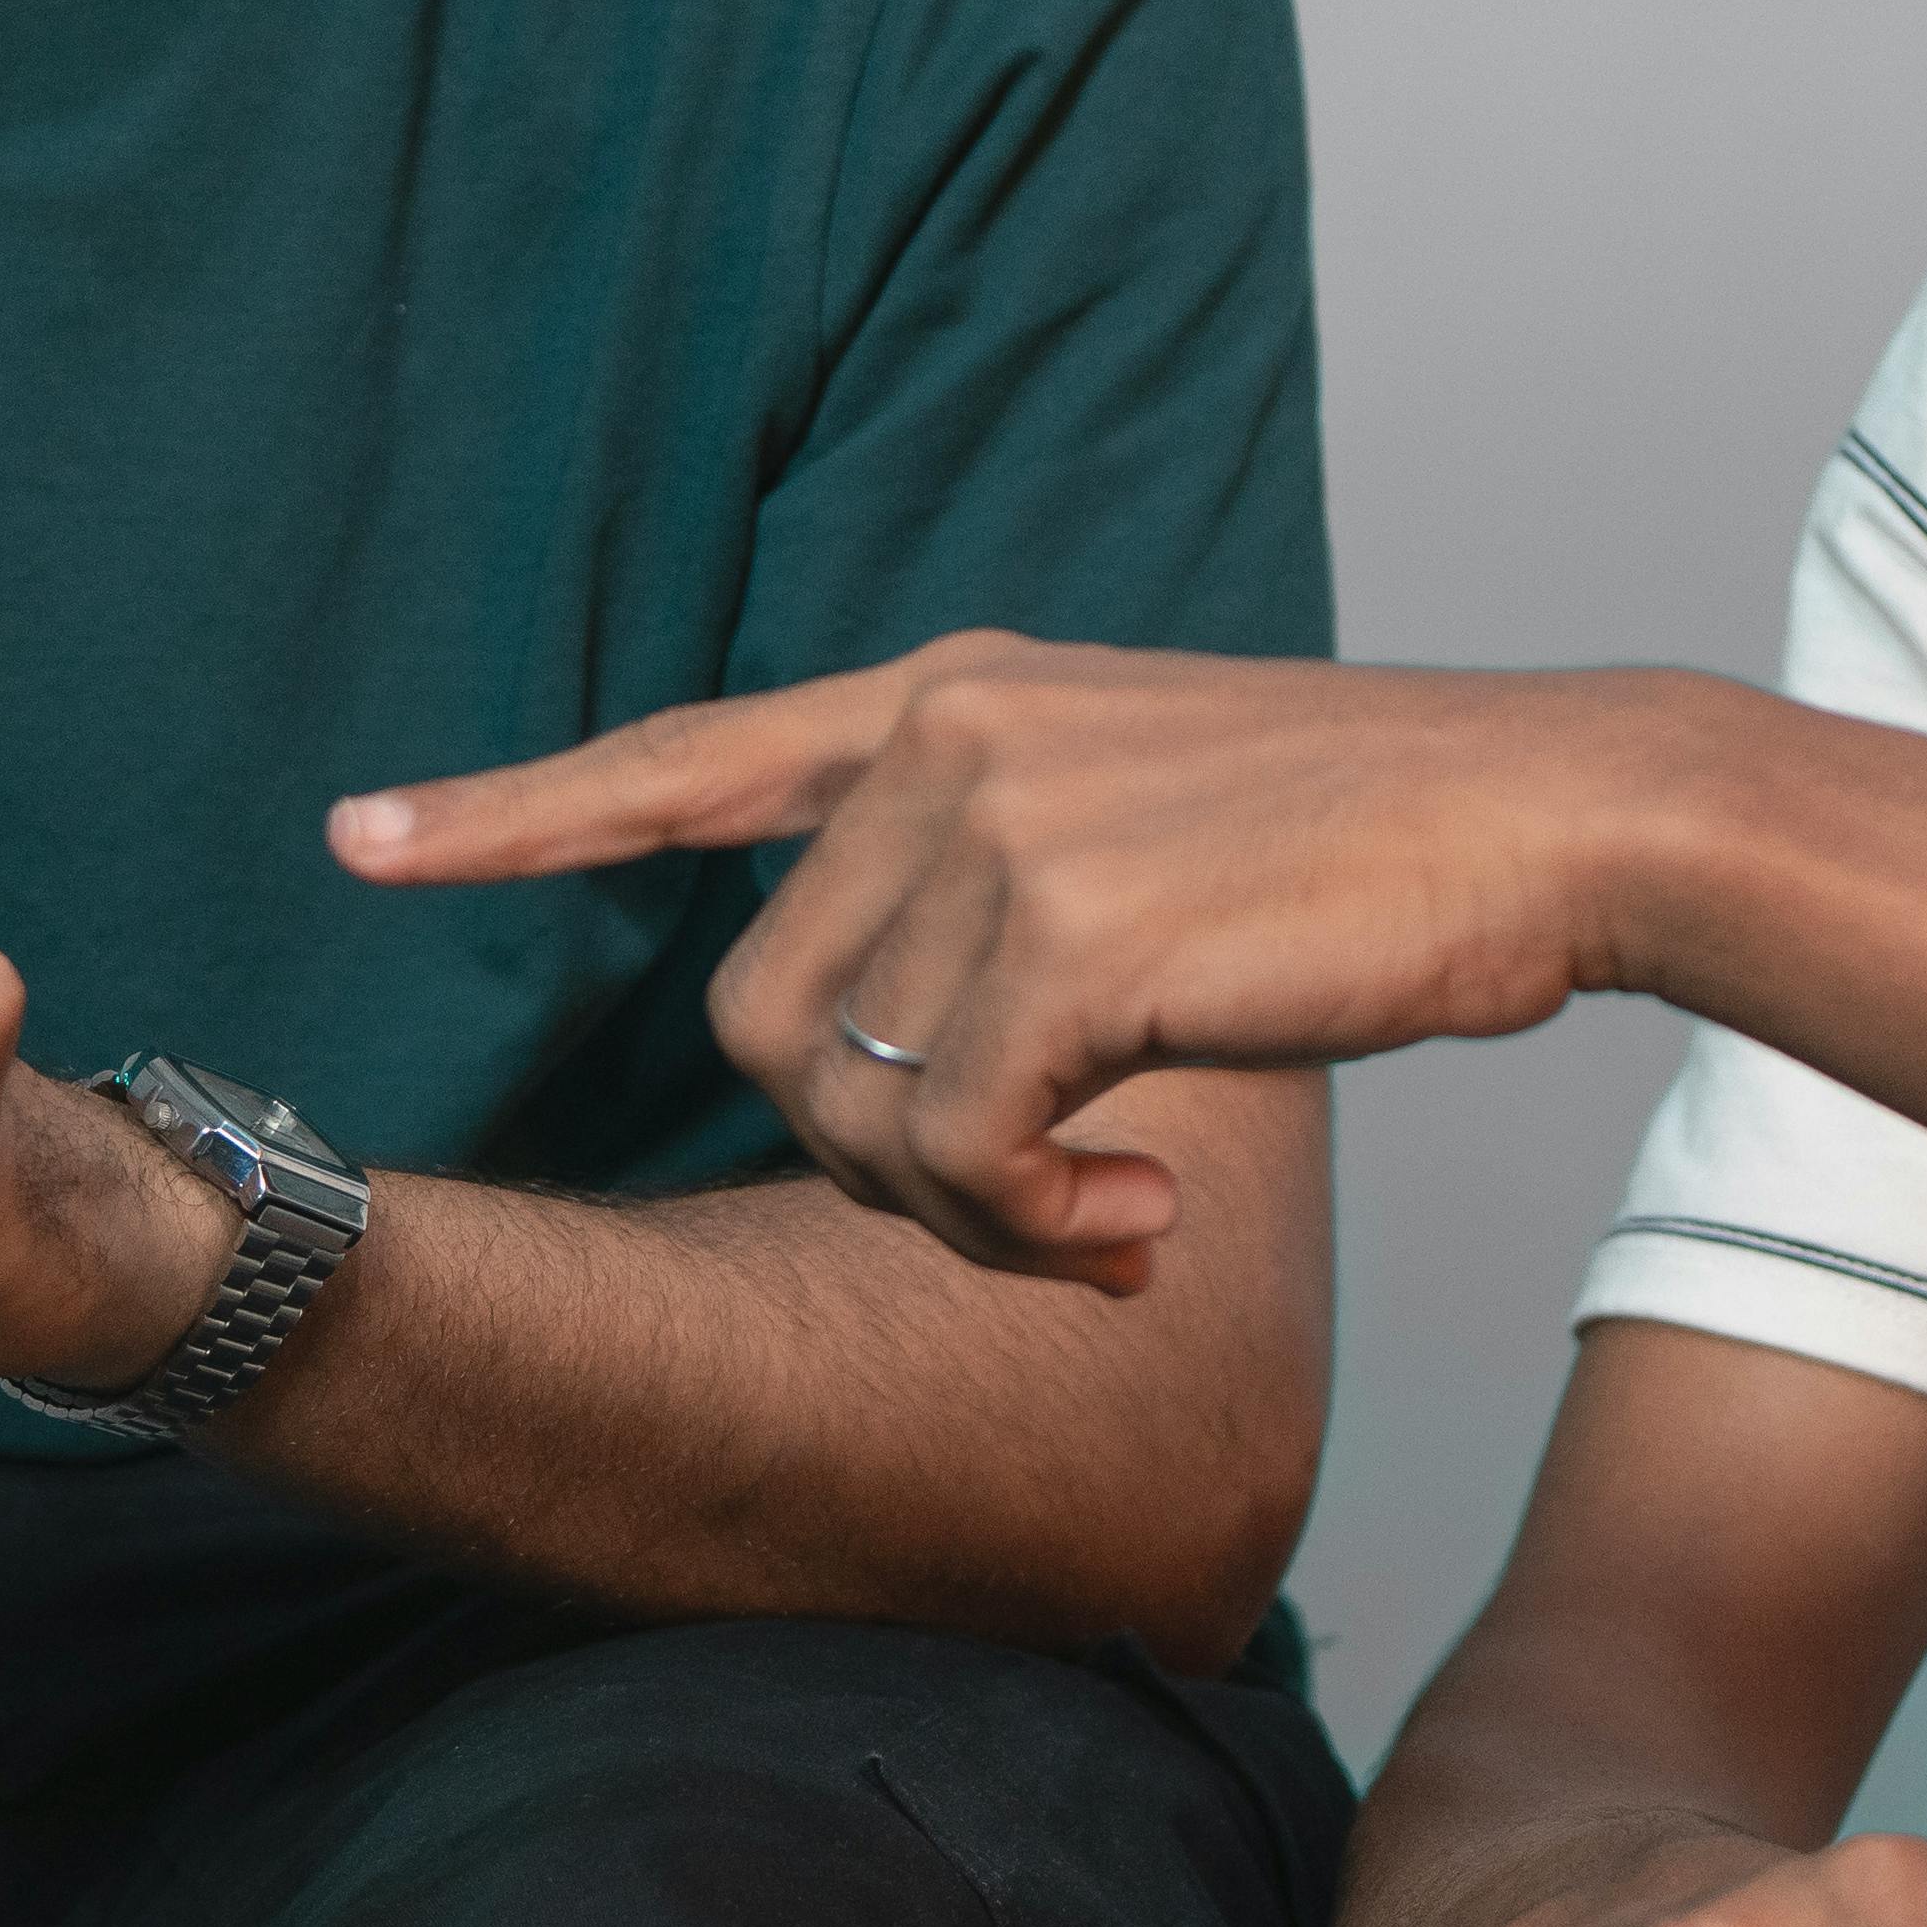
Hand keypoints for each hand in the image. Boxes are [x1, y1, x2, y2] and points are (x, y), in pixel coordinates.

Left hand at [336, 637, 1666, 1288]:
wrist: (1563, 813)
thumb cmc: (1382, 855)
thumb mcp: (1154, 814)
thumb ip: (1004, 878)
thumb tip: (889, 1063)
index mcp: (957, 695)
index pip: (691, 758)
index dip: (517, 811)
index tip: (363, 835)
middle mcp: (950, 734)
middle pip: (765, 1018)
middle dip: (875, 1162)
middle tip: (1037, 1209)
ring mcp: (1005, 819)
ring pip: (855, 1105)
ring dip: (969, 1216)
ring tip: (1106, 1215)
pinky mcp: (1073, 928)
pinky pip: (956, 1151)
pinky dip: (1034, 1231)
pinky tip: (1144, 1224)